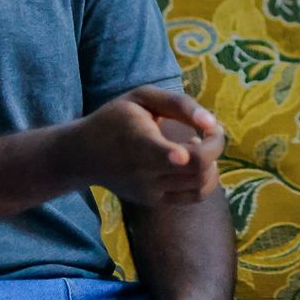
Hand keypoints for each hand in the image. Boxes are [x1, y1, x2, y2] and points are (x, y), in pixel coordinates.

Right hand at [73, 86, 224, 205]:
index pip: (175, 157)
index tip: (206, 132)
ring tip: (197, 146)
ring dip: (211, 162)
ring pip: (201, 184)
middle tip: (210, 130)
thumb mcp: (142, 97)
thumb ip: (178, 104)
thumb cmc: (116, 119)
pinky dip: (204, 178)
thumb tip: (211, 122)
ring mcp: (150, 191)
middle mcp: (144, 172)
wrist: (84, 155)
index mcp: (139, 142)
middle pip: (198, 169)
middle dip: (215, 146)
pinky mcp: (154, 201)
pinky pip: (194, 196)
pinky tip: (190, 162)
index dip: (200, 151)